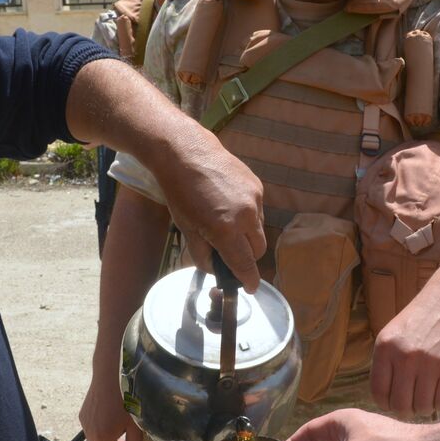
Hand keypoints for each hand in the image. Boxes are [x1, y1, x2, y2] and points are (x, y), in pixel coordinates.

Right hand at [78, 368, 143, 440]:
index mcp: (102, 438)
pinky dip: (100, 432)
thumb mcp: (136, 424)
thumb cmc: (127, 398)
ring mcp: (85, 423)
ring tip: (120, 430)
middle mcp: (89, 433)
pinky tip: (111, 419)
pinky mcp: (83, 414)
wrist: (111, 375)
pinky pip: (90, 430)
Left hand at [152, 133, 264, 292]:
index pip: (245, 265)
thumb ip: (202, 255)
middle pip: (258, 250)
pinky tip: (228, 204)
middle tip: (229, 252)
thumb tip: (215, 269)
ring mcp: (255, 198)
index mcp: (226, 230)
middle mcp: (246, 215)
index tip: (249, 287)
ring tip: (225, 222)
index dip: (248, 280)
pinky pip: (258, 210)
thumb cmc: (180, 192)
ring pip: (259, 229)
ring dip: (247, 235)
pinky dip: (247, 215)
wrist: (185, 152)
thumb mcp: (186, 229)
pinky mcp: (257, 185)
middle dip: (247, 256)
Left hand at [370, 274, 439, 417]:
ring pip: (422, 406)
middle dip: (405, 411)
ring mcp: (429, 363)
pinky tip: (439, 395)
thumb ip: (385, 364)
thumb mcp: (391, 335)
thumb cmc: (418, 321)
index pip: (378, 393)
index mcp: (385, 349)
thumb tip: (385, 400)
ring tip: (426, 400)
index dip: (385, 405)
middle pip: (400, 405)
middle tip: (411, 405)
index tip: (393, 403)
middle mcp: (405, 357)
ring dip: (424, 409)